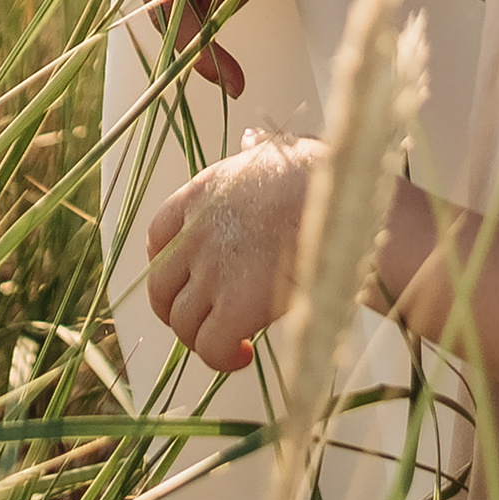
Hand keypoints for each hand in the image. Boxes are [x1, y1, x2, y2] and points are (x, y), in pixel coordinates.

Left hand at [145, 132, 319, 371]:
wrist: (341, 204)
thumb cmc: (321, 176)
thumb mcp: (280, 150)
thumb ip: (257, 152)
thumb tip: (250, 141)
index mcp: (200, 194)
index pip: (157, 236)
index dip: (168, 263)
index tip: (188, 276)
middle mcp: (195, 236)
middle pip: (160, 287)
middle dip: (177, 309)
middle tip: (205, 319)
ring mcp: (211, 274)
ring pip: (182, 323)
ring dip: (201, 338)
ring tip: (230, 342)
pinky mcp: (234, 309)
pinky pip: (210, 347)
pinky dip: (221, 358)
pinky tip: (243, 356)